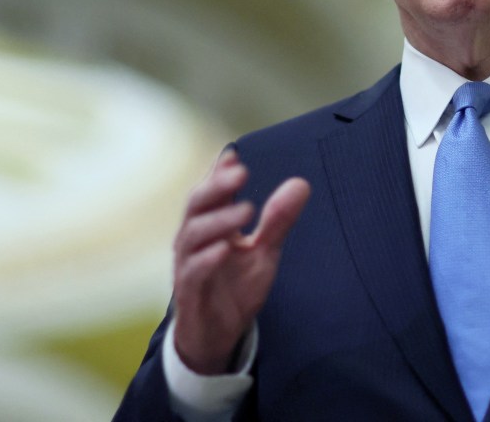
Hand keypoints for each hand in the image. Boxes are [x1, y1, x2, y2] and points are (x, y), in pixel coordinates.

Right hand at [172, 150, 309, 374]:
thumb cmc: (235, 288)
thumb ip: (278, 220)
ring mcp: (188, 266)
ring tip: (246, 210)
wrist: (217, 336)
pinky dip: (207, 259)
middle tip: (241, 172)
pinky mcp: (189, 294)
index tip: (235, 154)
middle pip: (196, 205)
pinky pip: (192, 272)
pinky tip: (225, 248)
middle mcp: (194, 241)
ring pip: (191, 236)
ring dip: (218, 220)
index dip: (219, 173)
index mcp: (211, 226)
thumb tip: (301, 183)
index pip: (211, 192)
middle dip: (217, 186)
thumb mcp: (264, 252)